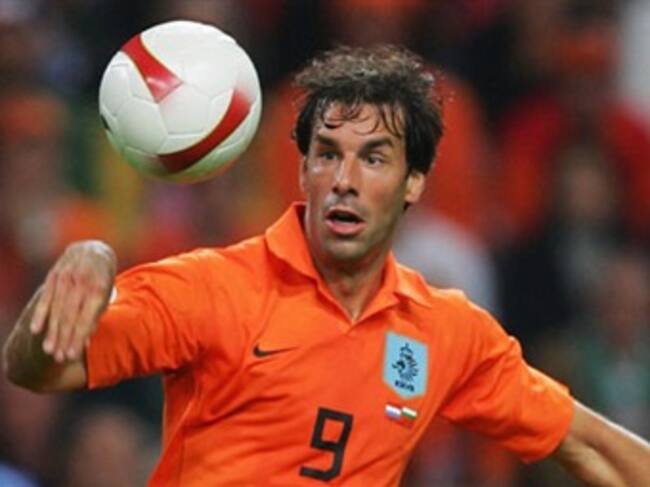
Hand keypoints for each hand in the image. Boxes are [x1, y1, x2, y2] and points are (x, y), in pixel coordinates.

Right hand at [30, 240, 116, 362]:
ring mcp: (66, 277)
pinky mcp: (53, 276)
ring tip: (49, 350)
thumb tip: (83, 342)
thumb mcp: (104, 296)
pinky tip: (36, 330)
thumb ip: (94, 317)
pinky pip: (45, 297)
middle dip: (64, 339)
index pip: (85, 318)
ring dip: (52, 331)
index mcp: (98, 288)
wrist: (92, 251)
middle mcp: (81, 282)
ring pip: (56, 309)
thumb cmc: (101, 281)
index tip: (72, 355)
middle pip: (69, 316)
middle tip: (59, 358)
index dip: (77, 338)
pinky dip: (40, 314)